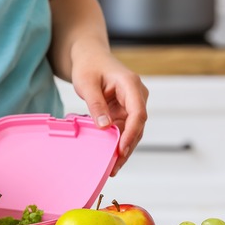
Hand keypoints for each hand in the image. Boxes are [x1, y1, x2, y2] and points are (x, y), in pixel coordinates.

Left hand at [70, 53, 147, 175]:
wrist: (90, 57)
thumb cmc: (89, 66)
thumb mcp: (87, 83)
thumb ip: (96, 104)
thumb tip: (104, 127)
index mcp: (131, 84)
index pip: (138, 113)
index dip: (131, 134)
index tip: (121, 151)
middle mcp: (136, 95)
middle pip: (137, 126)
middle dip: (127, 147)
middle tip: (114, 167)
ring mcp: (132, 104)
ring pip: (132, 130)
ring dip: (122, 148)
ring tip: (111, 168)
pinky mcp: (124, 111)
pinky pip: (123, 129)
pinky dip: (116, 142)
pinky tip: (109, 157)